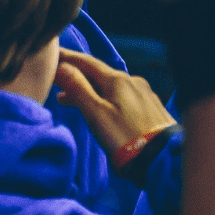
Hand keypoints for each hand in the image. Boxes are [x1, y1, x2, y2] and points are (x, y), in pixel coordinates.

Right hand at [54, 49, 175, 154]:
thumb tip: (62, 67)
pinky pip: (122, 97)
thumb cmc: (125, 138)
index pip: (86, 62)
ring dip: (90, 90)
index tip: (51, 55)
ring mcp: (143, 94)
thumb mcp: (96, 114)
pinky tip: (102, 109)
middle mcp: (132, 81)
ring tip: (71, 100)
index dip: (67, 58)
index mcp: (117, 80)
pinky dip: (106, 99)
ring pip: (110, 87)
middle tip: (55, 82)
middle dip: (76, 77)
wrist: (162, 159)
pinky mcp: (150, 108)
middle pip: (99, 74)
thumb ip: (78, 89)